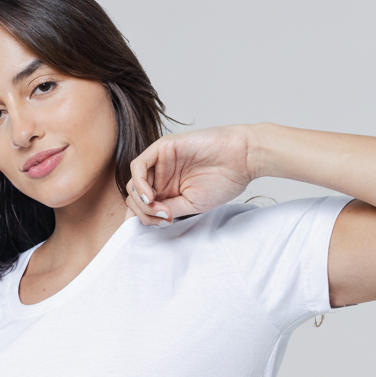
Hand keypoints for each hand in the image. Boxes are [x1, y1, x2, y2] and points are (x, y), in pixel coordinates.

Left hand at [127, 125, 253, 223]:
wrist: (241, 158)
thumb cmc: (223, 181)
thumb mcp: (191, 205)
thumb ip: (167, 210)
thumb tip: (147, 219)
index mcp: (168, 191)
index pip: (142, 207)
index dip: (141, 219)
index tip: (153, 229)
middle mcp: (161, 176)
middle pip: (135, 198)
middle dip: (143, 213)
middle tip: (161, 219)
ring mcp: (160, 162)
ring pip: (133, 184)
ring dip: (141, 202)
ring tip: (159, 209)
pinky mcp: (162, 148)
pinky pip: (138, 166)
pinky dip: (139, 184)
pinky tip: (150, 196)